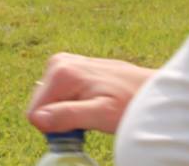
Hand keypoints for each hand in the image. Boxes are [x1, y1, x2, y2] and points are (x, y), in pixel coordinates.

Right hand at [27, 53, 155, 134]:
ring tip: (94, 110)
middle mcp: (58, 62)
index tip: (80, 127)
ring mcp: (64, 62)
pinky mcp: (71, 66)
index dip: (55, 126)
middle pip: (42, 104)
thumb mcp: (102, 115)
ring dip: (67, 111)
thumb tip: (37, 119)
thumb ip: (68, 115)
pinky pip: (59, 93)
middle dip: (60, 117)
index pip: (35, 112)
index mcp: (61, 72)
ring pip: (50, 100)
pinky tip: (93, 103)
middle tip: (89, 120)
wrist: (153, 90)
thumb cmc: (131, 104)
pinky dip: (73, 103)